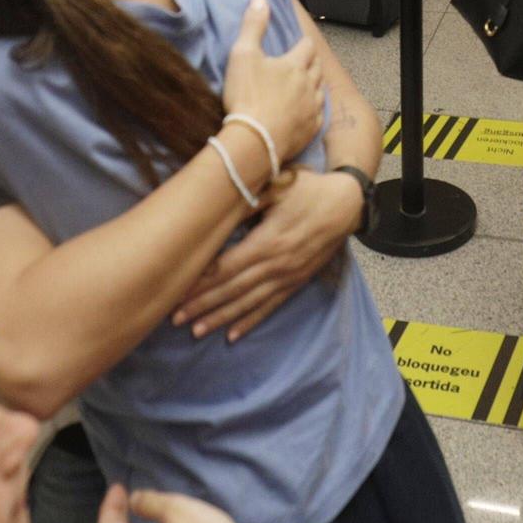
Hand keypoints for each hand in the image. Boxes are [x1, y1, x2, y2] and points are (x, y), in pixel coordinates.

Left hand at [173, 169, 356, 339]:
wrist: (346, 203)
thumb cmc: (308, 189)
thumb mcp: (277, 187)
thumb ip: (248, 201)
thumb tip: (217, 212)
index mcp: (267, 241)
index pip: (226, 267)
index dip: (201, 282)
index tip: (177, 292)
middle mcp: (276, 265)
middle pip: (233, 289)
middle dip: (203, 305)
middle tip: (175, 319)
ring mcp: (287, 276)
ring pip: (249, 302)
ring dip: (222, 318)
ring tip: (197, 331)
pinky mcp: (297, 282)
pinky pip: (271, 306)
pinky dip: (251, 321)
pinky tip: (233, 335)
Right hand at [220, 0, 324, 161]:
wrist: (255, 140)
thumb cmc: (247, 95)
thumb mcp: (243, 55)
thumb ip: (253, 26)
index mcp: (295, 64)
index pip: (307, 46)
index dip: (303, 42)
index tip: (298, 42)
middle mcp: (309, 84)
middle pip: (317, 67)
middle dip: (311, 61)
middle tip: (304, 60)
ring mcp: (312, 108)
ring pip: (320, 90)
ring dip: (315, 84)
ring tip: (307, 83)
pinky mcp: (311, 129)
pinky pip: (318, 114)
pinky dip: (314, 107)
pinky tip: (308, 110)